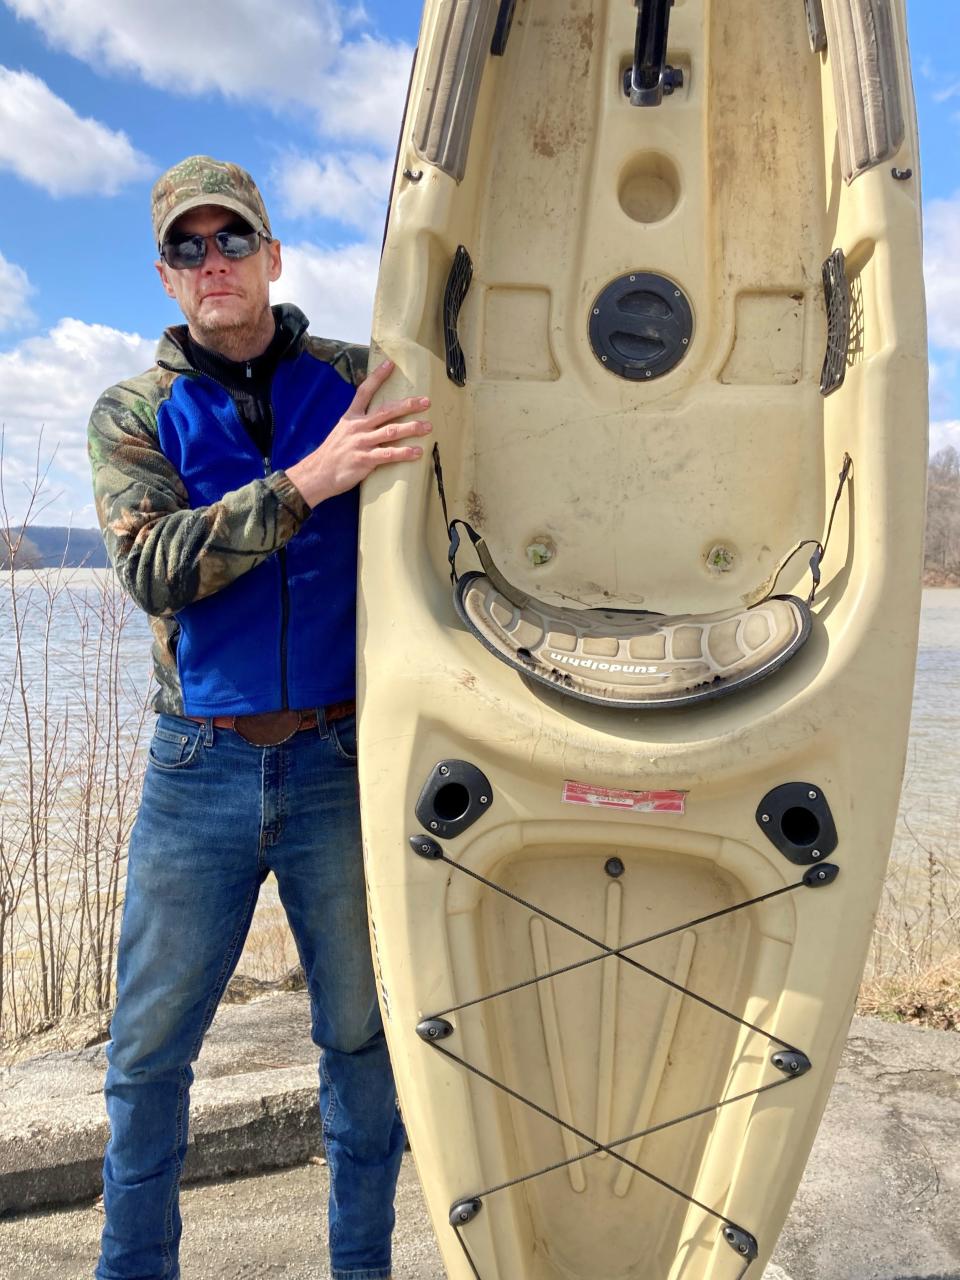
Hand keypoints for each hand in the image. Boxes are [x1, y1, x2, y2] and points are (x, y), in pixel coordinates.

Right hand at [286, 360, 431, 507]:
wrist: (317, 474)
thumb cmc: (332, 454)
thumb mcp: (341, 432)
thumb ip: (358, 424)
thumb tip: (375, 420)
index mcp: (351, 417)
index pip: (364, 391)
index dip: (377, 377)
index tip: (390, 364)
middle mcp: (357, 426)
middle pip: (386, 411)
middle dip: (407, 405)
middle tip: (426, 402)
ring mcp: (361, 442)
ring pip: (391, 431)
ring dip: (411, 428)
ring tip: (427, 427)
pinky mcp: (365, 460)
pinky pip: (388, 455)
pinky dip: (404, 453)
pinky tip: (417, 452)